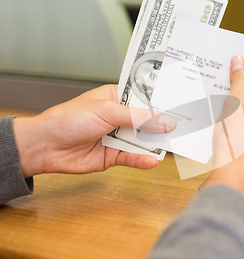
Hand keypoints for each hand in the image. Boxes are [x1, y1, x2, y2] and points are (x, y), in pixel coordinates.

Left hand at [13, 85, 176, 177]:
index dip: (161, 102)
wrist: (45, 146)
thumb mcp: (107, 111)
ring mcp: (117, 137)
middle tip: (183, 127)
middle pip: (148, 121)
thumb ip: (138, 118)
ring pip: (143, 140)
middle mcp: (119, 117)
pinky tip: (151, 160)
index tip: (180, 105)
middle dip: (163, 124)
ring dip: (155, 143)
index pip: (144, 99)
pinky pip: (133, 157)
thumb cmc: (68, 119)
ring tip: (172, 144)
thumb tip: (165, 121)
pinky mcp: (114, 156)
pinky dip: (142, 159)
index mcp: (116, 98)